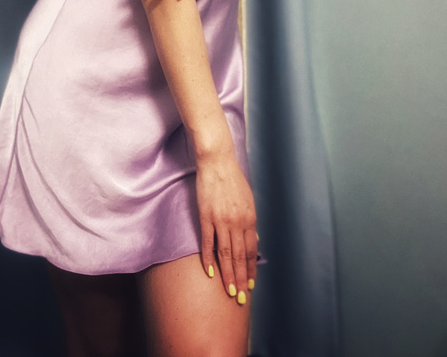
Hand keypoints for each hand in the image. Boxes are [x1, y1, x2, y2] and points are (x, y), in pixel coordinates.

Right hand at [196, 154, 257, 303]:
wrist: (217, 161)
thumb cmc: (233, 178)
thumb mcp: (248, 200)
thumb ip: (250, 222)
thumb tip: (253, 240)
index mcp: (249, 218)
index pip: (251, 251)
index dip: (250, 270)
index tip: (251, 285)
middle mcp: (237, 222)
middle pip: (239, 257)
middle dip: (241, 279)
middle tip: (241, 298)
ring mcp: (221, 220)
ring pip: (225, 254)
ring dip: (227, 275)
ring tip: (229, 291)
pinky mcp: (206, 216)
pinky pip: (208, 242)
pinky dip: (209, 258)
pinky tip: (210, 272)